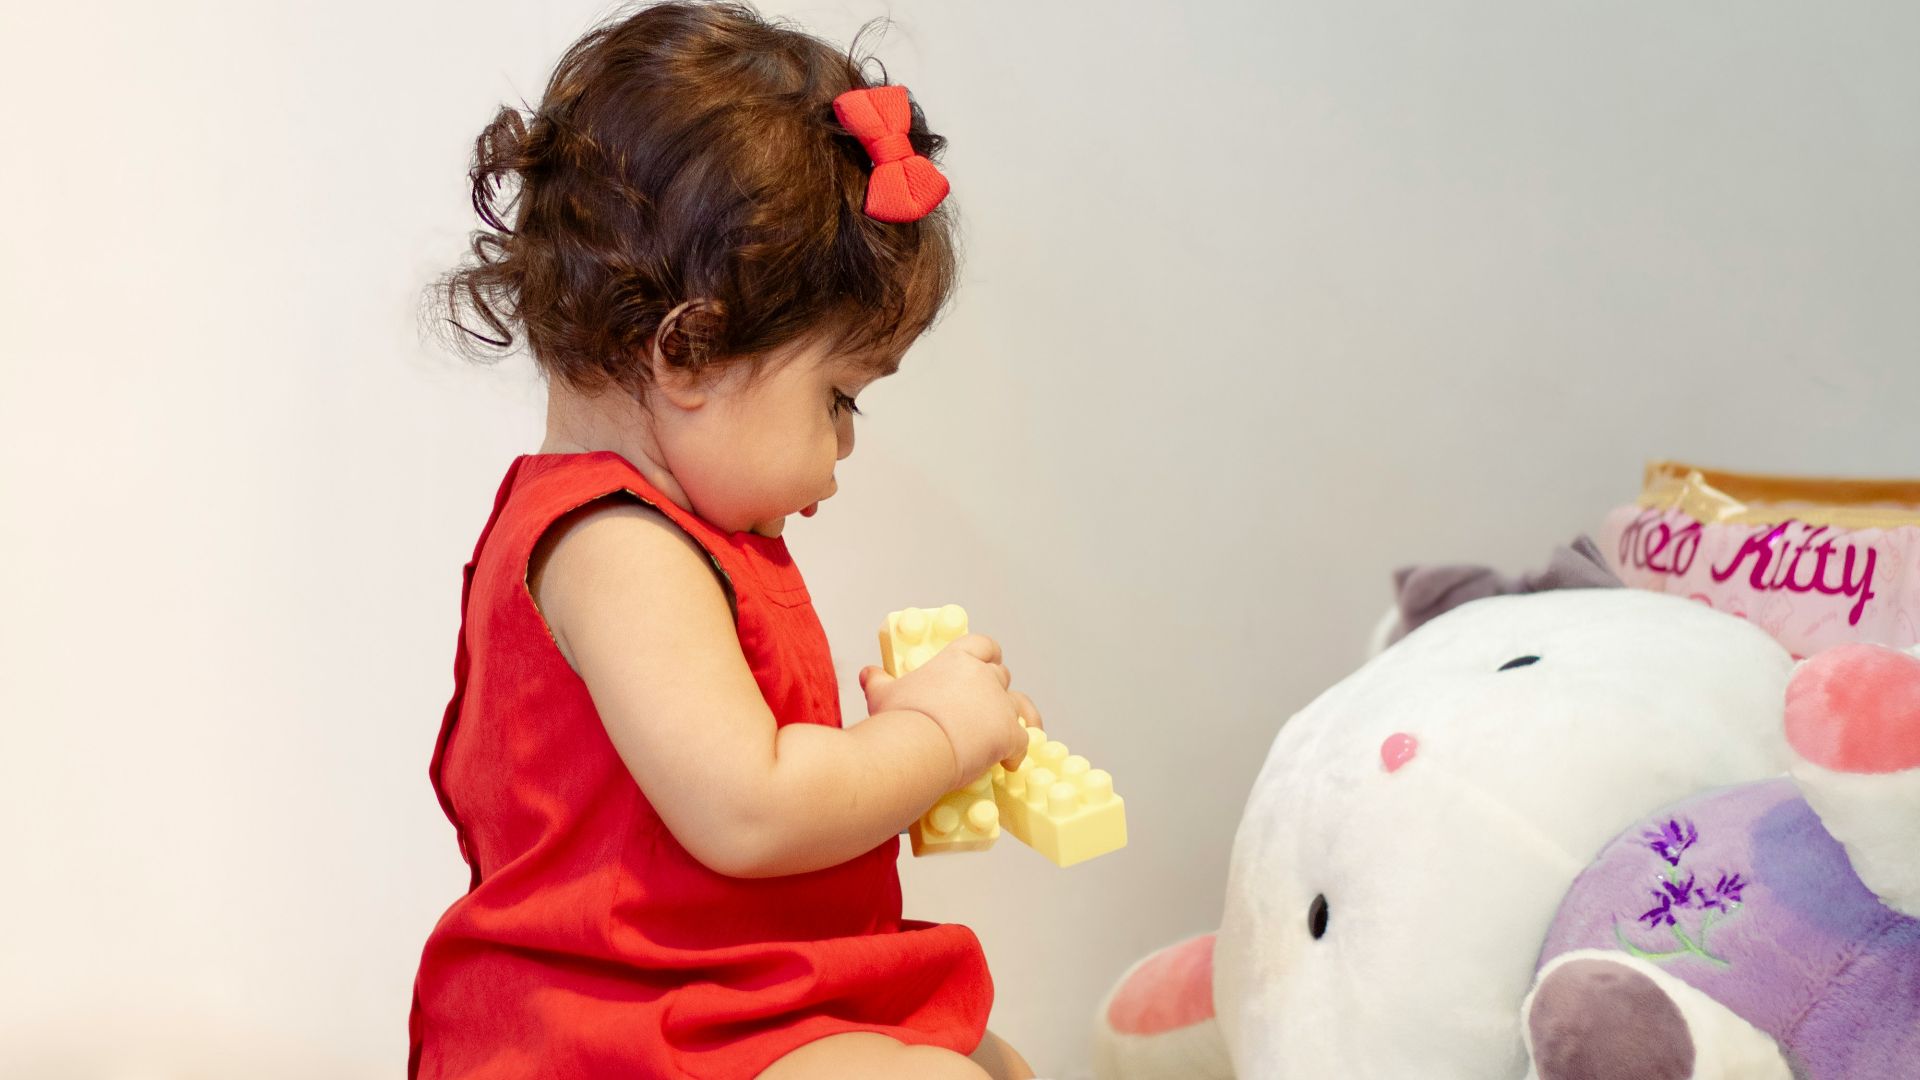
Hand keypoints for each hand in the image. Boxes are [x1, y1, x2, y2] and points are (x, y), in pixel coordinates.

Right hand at [859, 633, 1038, 786]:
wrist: (915, 748)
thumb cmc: (899, 720)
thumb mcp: (883, 695)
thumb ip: (879, 682)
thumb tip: (868, 673)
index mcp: (956, 660)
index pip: (982, 645)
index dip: (987, 654)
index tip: (986, 662)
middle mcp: (983, 676)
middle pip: (1001, 675)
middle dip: (995, 689)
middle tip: (986, 707)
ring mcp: (999, 705)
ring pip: (1020, 705)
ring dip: (1021, 716)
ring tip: (1021, 728)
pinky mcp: (1009, 734)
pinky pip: (1023, 741)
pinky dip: (1017, 752)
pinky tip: (1009, 763)